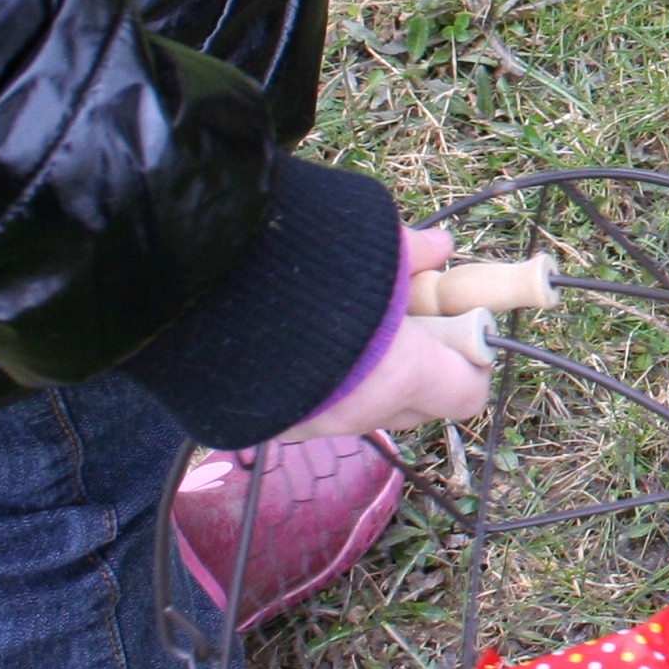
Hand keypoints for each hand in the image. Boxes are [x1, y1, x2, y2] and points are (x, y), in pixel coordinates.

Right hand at [271, 225, 485, 441]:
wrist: (197, 290)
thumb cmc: (301, 264)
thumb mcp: (371, 244)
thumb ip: (411, 253)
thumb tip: (437, 247)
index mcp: (400, 375)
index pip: (466, 395)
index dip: (470, 360)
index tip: (461, 325)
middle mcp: (359, 413)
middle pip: (419, 406)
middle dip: (425, 366)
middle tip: (408, 319)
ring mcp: (309, 425)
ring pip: (366, 408)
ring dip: (371, 375)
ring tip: (351, 325)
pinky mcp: (266, 423)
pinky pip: (317, 409)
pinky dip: (324, 383)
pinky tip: (306, 342)